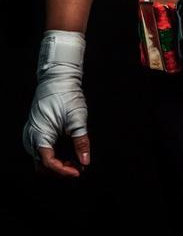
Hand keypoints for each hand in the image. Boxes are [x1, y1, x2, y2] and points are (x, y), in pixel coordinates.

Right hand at [22, 29, 89, 176]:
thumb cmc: (65, 94)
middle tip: (78, 166)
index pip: (48, 163)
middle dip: (61, 169)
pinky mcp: (36, 131)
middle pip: (43, 165)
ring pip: (41, 159)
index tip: (79, 171)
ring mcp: (32, 134)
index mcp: (39, 135)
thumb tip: (85, 161)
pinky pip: (42, 149)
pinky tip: (68, 151)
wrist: (57, 77)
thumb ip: (81, 142)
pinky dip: (55, 154)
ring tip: (76, 159)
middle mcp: (31, 138)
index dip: (64, 171)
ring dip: (58, 163)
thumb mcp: (77, 118)